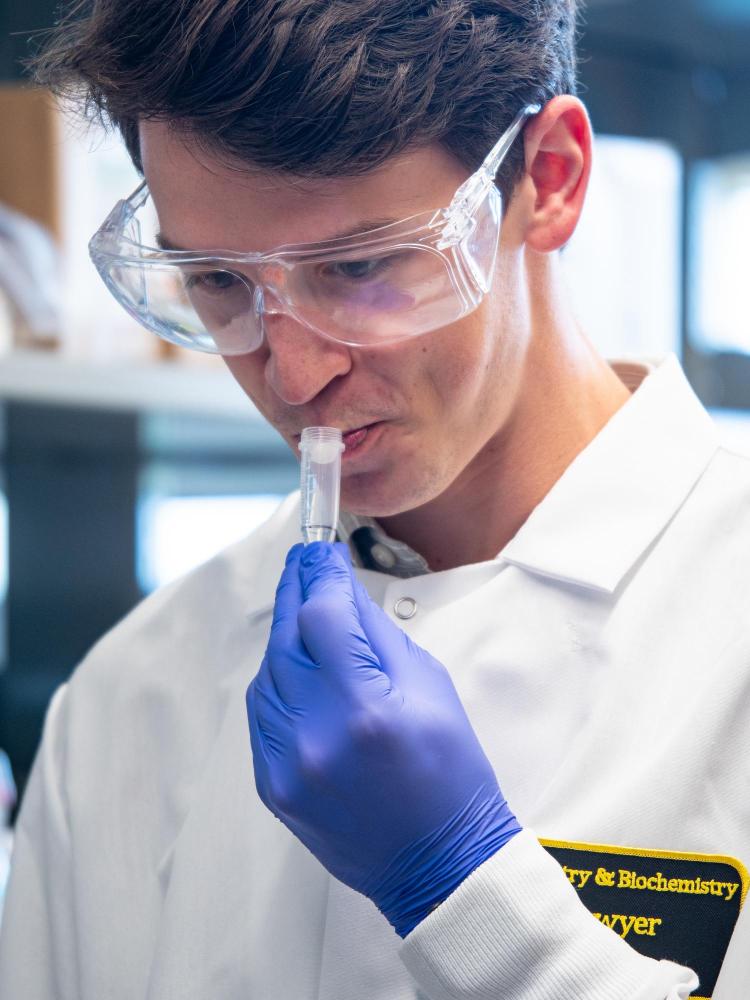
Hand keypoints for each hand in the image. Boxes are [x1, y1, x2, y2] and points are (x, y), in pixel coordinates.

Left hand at [246, 542, 520, 935]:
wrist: (439, 863)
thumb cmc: (451, 773)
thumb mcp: (432, 688)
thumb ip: (378, 635)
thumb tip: (341, 592)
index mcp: (366, 710)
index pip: (323, 616)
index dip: (319, 575)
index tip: (321, 551)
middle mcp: (316, 737)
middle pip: (287, 639)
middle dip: (295, 593)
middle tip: (303, 564)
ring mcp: (288, 766)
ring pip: (267, 674)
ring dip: (284, 638)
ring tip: (303, 614)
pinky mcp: (274, 786)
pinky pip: (262, 713)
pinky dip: (275, 682)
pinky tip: (295, 666)